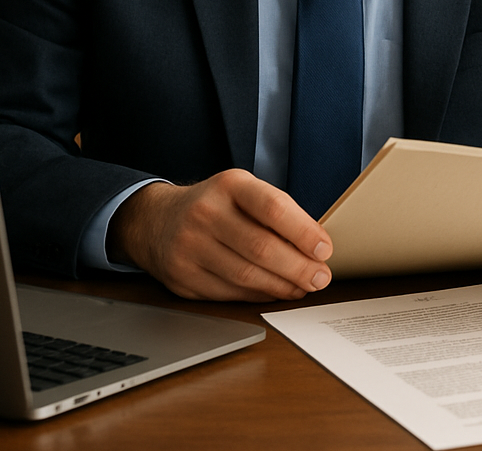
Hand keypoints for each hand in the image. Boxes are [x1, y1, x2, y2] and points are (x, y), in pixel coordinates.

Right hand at [106, 170, 332, 301]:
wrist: (156, 220)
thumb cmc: (214, 205)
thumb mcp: (241, 190)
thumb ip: (275, 211)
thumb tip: (315, 245)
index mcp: (228, 185)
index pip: (272, 207)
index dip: (303, 231)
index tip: (324, 249)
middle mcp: (206, 213)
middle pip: (261, 247)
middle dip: (298, 267)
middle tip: (321, 277)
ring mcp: (190, 247)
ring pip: (246, 276)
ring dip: (282, 286)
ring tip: (304, 286)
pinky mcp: (183, 278)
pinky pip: (230, 293)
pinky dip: (259, 295)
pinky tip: (276, 292)